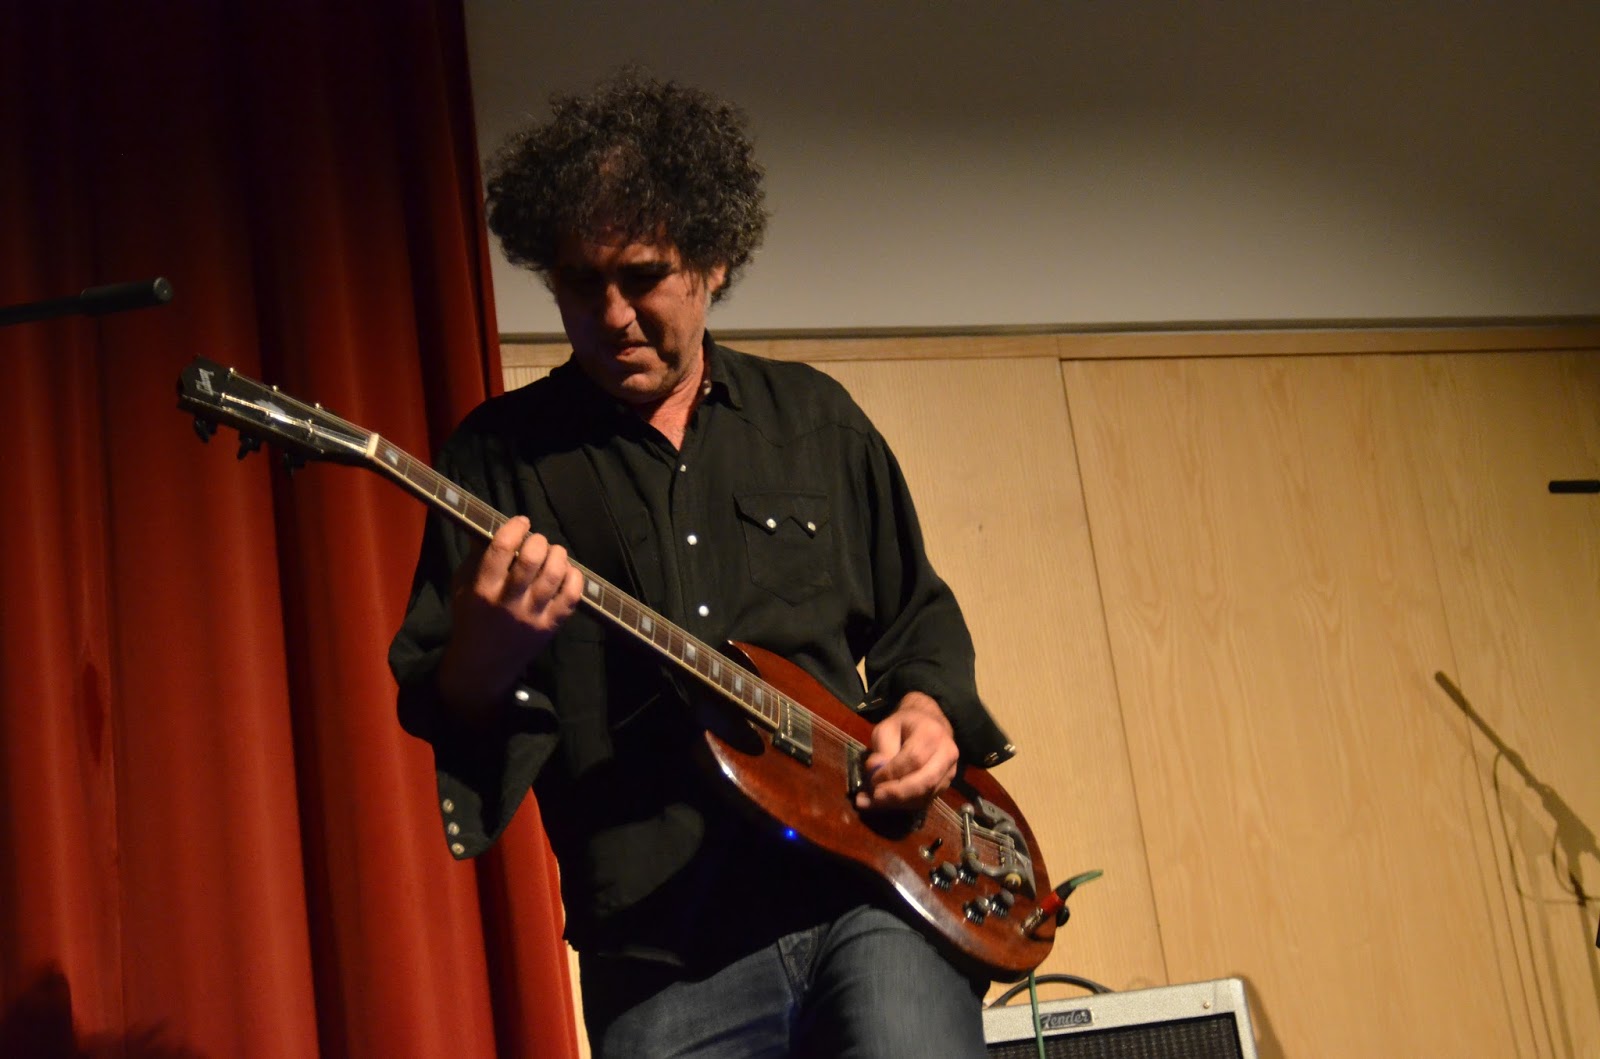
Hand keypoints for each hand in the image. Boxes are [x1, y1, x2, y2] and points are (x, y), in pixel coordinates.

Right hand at [435, 516, 584, 717]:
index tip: (521, 521)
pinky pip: (572, 597)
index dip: (515, 528)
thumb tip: (491, 523)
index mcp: (483, 589)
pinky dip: (574, 577)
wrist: (483, 664)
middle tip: (537, 540)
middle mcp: (508, 603)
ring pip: (554, 575)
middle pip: (532, 560)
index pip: (502, 549)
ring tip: (553, 552)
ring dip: (558, 555)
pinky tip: (567, 571)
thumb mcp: (463, 586)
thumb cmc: (471, 618)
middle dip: (538, 541)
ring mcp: (532, 616)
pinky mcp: (551, 627)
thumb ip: (476, 556)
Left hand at [854, 691, 958, 811]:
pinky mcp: (946, 784)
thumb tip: (875, 773)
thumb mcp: (886, 729)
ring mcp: (950, 771)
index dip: (892, 773)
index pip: (914, 759)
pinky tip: (889, 803)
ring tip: (876, 802)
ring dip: (900, 803)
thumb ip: (881, 750)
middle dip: (898, 793)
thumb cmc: (904, 726)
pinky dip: (906, 805)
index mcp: (931, 733)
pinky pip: (927, 800)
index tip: (872, 780)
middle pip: (926, 781)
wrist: (928, 724)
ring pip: (927, 794)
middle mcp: (947, 753)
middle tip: (875, 798)